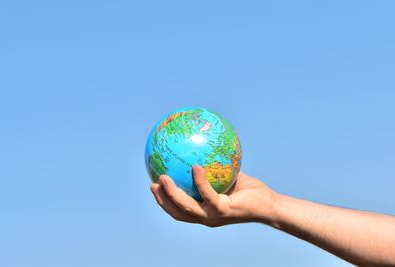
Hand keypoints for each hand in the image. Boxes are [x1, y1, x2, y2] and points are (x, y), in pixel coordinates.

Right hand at [150, 165, 278, 226]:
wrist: (270, 205)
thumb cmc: (251, 192)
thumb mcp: (229, 178)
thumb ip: (215, 169)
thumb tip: (202, 150)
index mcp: (205, 211)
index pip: (179, 210)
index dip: (164, 201)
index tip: (154, 186)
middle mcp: (206, 217)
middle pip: (177, 213)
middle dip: (162, 199)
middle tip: (152, 183)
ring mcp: (214, 215)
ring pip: (187, 207)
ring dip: (173, 193)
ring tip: (163, 177)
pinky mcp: (224, 210)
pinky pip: (208, 194)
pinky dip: (200, 181)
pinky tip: (195, 166)